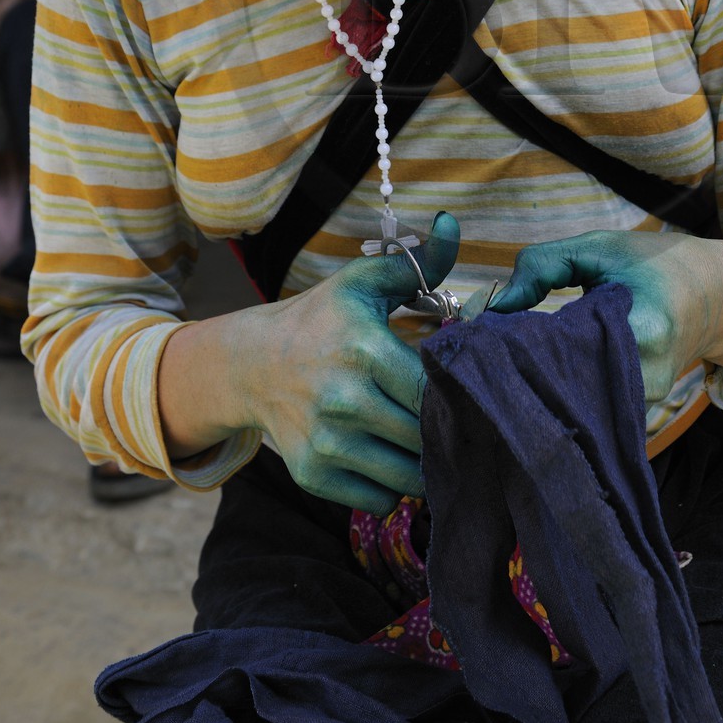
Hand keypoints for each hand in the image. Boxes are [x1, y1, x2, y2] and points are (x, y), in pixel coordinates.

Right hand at [161, 212, 460, 512]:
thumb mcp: (363, 282)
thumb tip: (453, 224)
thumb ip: (418, 262)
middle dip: (450, 430)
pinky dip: (395, 484)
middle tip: (463, 420)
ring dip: (428, 463)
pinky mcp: (314, 476)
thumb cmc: (321, 319)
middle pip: (427, 435)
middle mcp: (343, 401)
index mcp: (363, 349)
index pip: (434, 389)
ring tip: (431, 440)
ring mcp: (326, 443)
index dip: (460, 394)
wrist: (252, 364)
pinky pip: (381, 497)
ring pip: (409, 475)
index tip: (471, 390)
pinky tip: (394, 456)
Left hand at [490, 229, 722, 401]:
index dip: (518, 342)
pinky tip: (540, 378)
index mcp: (642, 329)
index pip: (563, 347)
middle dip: (522, 369)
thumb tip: (495, 306)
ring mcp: (644, 404)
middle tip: (485, 354)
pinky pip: (587, 411)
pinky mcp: (637, 418)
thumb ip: (543, 265)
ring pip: (573, 405)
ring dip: (539, 385)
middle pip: (564, 386)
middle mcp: (645, 377)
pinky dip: (560, 395)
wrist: (712, 295)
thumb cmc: (651, 264)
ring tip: (511, 364)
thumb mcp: (598, 248)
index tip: (486, 334)